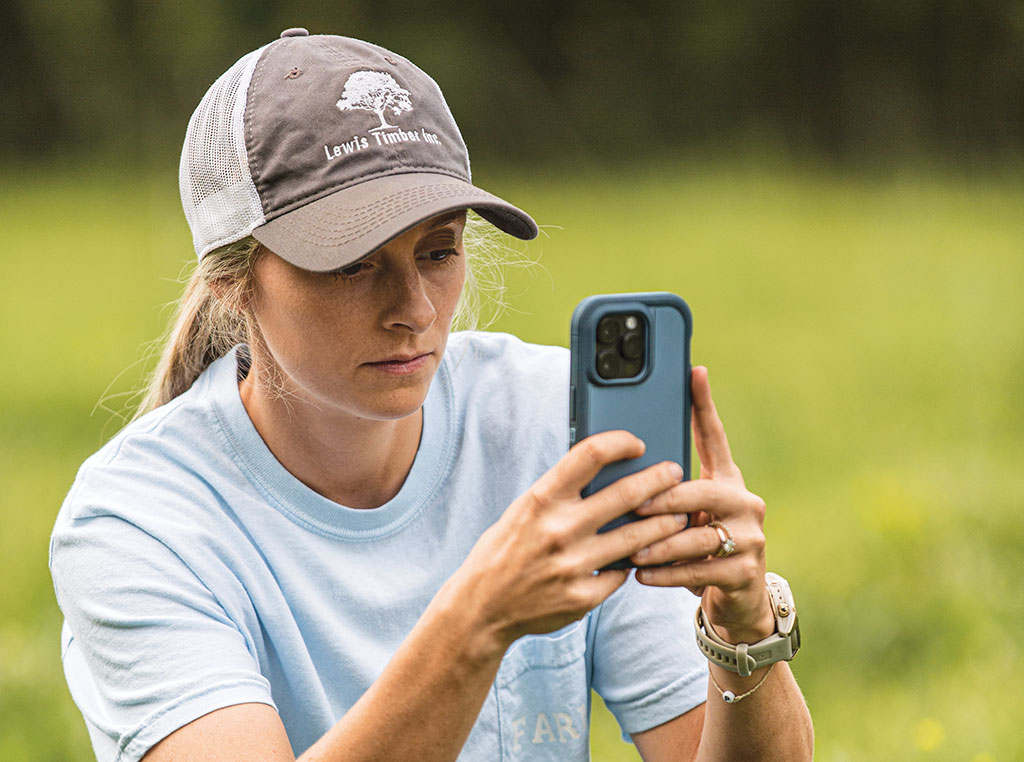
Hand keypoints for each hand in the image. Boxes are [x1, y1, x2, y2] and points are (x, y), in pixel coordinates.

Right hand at [451, 430, 694, 654]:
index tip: (637, 443)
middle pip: (626, 494)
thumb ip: (561, 493)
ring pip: (637, 537)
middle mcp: (559, 529)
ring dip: (664, 523)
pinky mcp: (583, 596)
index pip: (590, 454)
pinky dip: (631, 564)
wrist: (482, 607)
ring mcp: (573, 565)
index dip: (620, 442)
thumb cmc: (505, 550)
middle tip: (675, 473)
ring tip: (678, 515)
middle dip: (659, 479)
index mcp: (541, 499)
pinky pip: (621, 574)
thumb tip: (606, 469)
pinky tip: (641, 557)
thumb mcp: (524, 511)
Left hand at [630, 366, 773, 643]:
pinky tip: (641, 574)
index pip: (714, 437)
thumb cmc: (697, 551)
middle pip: (702, 491)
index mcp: (727, 481)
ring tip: (631, 550)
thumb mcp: (684, 518)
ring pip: (697, 534)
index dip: (704, 404)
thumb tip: (618, 472)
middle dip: (665, 500)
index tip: (694, 371)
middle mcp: (744, 502)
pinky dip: (666, 573)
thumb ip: (665, 496)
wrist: (734, 604)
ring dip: (659, 543)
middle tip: (635, 506)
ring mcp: (751, 537)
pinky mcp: (746, 571)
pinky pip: (699, 569)